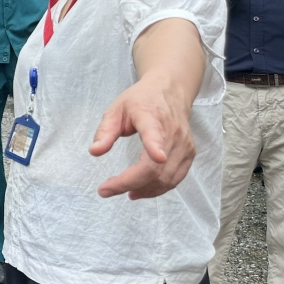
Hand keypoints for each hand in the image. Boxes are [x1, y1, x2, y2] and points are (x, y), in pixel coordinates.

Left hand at [90, 77, 195, 198]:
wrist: (169, 92)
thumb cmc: (140, 100)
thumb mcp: (116, 109)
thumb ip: (105, 131)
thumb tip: (94, 152)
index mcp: (152, 116)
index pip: (155, 133)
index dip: (156, 145)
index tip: (157, 156)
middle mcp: (172, 132)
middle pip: (155, 166)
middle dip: (129, 182)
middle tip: (105, 189)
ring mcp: (184, 145)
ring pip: (166, 178)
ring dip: (143, 190)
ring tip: (120, 191)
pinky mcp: (189, 154)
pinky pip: (175, 179)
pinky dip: (157, 189)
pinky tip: (140, 190)